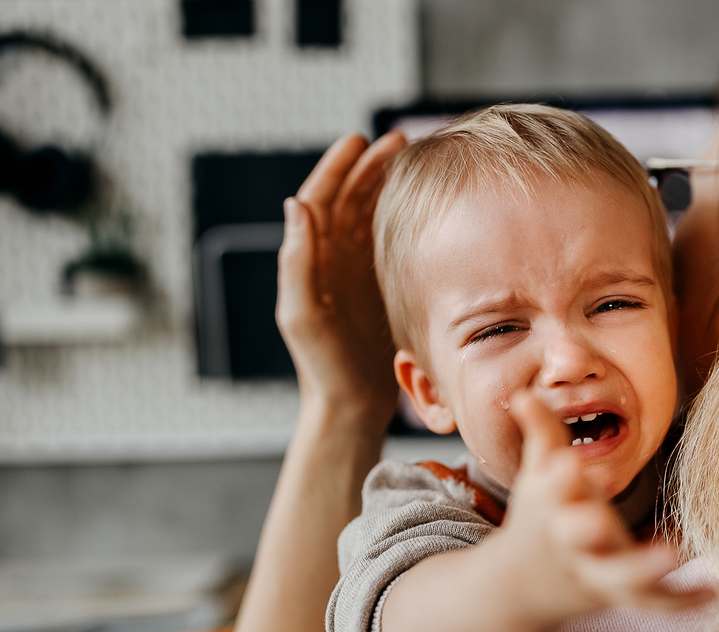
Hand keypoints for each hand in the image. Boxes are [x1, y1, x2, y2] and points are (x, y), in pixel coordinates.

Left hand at [276, 132, 406, 424]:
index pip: (320, 199)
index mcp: (310, 259)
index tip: (359, 140)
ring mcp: (356, 273)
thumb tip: (296, 205)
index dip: (337, 166)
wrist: (350, 404)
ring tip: (413, 163)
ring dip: (387, 186)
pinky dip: (402, 218)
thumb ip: (296, 261)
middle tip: (399, 141)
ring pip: (371, 215)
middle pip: (349, 199)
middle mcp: (332, 260)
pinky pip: (389, 242)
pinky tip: (423, 206)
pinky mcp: (379, 288)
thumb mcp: (302, 313)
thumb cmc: (322, 366)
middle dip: (370, 167)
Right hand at [501, 392, 712, 625]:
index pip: (552, 490)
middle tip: (600, 521)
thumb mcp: (537, 475)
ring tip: (675, 555)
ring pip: (620, 575)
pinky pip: (654, 601)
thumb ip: (541, 432)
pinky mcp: (619, 595)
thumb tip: (524, 392)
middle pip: (578, 537)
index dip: (559, 478)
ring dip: (645, 568)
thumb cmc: (539, 518)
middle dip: (586, 529)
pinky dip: (682, 600)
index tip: (567, 463)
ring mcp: (595, 573)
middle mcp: (571, 543)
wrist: (517, 591)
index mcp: (550, 509)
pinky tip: (716, 591)